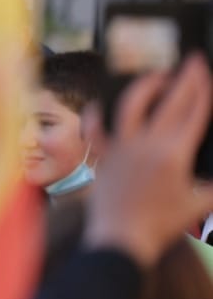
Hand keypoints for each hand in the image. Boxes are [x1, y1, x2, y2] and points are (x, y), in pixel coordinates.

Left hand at [83, 57, 212, 267]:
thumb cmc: (160, 226)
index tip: (203, 69)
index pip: (193, 113)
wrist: (120, 238)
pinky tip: (101, 103)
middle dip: (183, 78)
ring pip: (131, 105)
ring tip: (158, 75)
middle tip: (191, 60)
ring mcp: (121, 147)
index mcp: (174, 154)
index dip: (201, 89)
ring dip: (145, 86)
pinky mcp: (102, 155)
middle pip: (168, 103)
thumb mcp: (198, 205)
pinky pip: (97, 129)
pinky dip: (98, 114)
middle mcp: (147, 144)